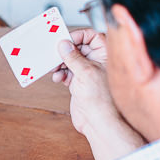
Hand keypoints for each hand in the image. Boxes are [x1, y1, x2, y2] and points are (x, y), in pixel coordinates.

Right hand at [55, 30, 144, 159]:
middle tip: (53, 52)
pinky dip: (60, 73)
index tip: (65, 39)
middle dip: (65, 50)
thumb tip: (64, 44)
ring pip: (70, 60)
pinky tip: (58, 77)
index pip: (92, 36)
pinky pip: (66, 72)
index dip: (78, 36)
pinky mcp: (79, 83)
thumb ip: (73, 56)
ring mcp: (88, 73)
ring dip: (60, 63)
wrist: (99, 123)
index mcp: (105, 56)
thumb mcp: (85, 72)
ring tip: (54, 67)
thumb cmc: (101, 99)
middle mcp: (97, 62)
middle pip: (78, 47)